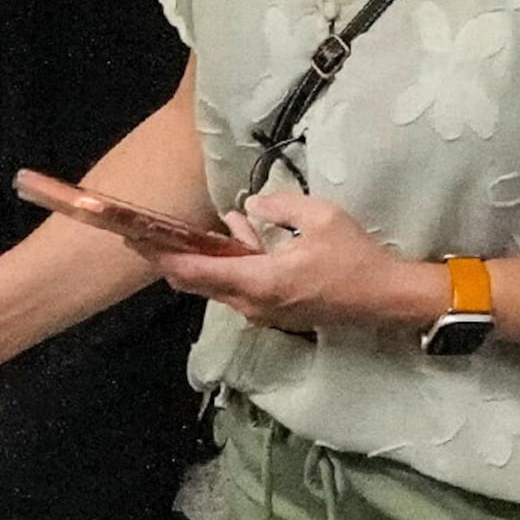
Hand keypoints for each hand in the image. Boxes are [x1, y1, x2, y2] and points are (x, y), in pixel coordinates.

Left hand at [155, 187, 438, 339]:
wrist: (384, 297)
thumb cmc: (353, 257)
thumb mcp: (319, 216)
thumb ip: (277, 207)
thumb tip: (248, 207)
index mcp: (258, 281)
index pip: (195, 271)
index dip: (161, 255)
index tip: (135, 239)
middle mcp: (252, 303)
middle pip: (197, 283)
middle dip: (171, 257)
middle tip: (146, 234)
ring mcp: (263, 312)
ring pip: (219, 284)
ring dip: (212, 256)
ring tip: (227, 223)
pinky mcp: (274, 312)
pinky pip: (239, 288)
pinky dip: (232, 264)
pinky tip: (245, 236)